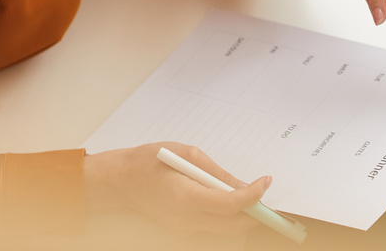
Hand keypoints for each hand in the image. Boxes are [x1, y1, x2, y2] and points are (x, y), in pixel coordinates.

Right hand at [84, 142, 270, 234]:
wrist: (119, 181)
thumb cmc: (149, 161)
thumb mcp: (188, 154)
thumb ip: (217, 173)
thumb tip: (242, 185)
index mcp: (186, 197)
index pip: (230, 204)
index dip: (254, 195)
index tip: (266, 181)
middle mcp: (186, 219)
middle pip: (233, 224)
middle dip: (254, 211)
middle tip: (263, 190)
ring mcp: (183, 228)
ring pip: (225, 230)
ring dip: (242, 216)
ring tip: (248, 194)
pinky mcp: (181, 229)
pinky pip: (212, 228)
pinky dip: (227, 217)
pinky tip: (228, 200)